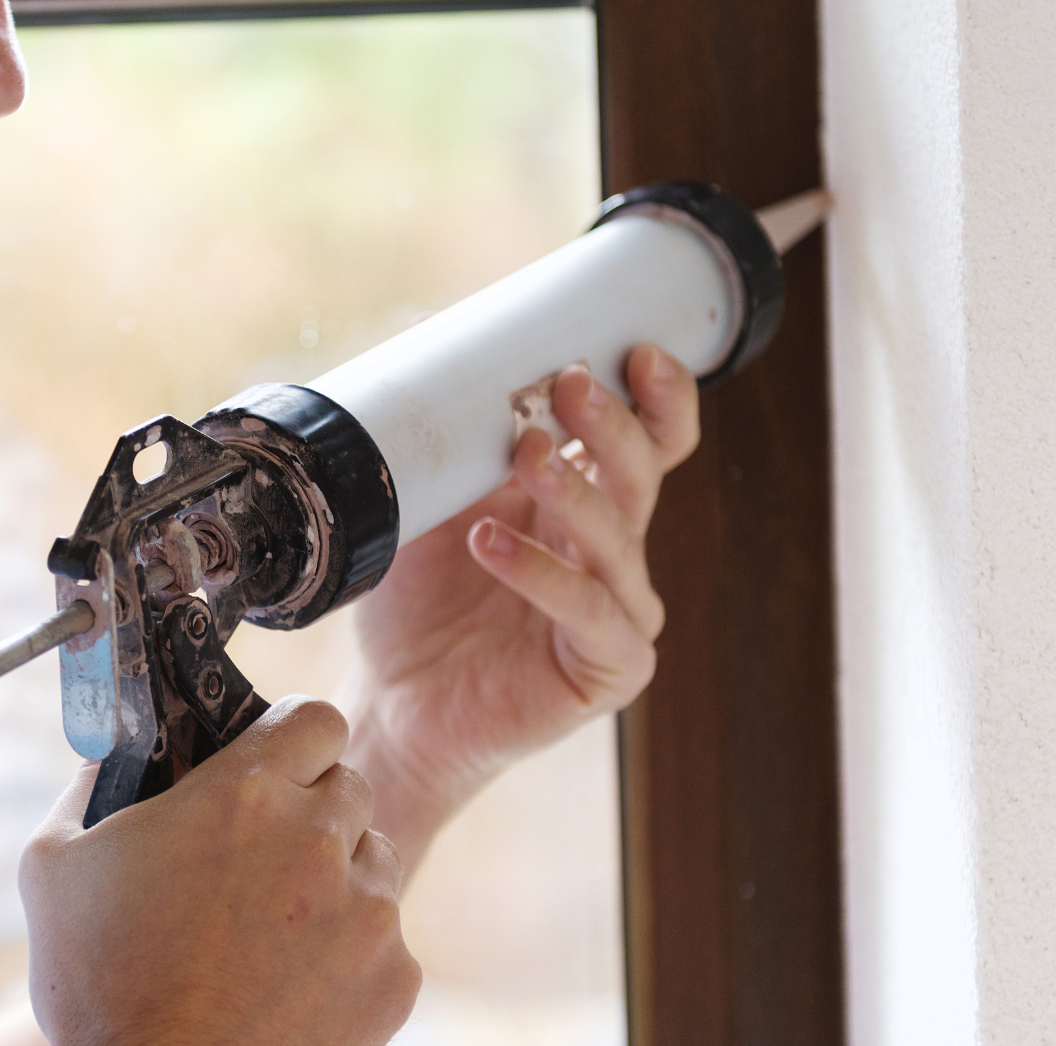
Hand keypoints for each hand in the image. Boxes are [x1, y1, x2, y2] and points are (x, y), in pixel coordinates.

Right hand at [21, 697, 420, 1045]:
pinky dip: (350, 956)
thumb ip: (87, 784)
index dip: (293, 739)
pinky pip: (387, 941)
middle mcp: (317, 841)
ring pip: (374, 861)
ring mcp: (367, 913)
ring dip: (336, 880)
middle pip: (348, 786)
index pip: (314, 718)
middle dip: (311, 811)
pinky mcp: (395, 980)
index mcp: (242, 796)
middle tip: (260, 858)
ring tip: (272, 932)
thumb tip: (108, 748)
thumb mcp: (55, 866)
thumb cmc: (98, 992)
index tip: (273, 766)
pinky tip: (291, 987)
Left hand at [341, 345, 700, 866]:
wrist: (395, 700)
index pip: (652, 442)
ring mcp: (618, 612)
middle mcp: (614, 554)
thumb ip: (450, 441)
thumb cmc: (417, 602)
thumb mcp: (428, 506)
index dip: (660, 398)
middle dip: (612, 424)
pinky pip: (587, 610)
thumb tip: (429, 337)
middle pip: (642, 476)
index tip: (639, 350)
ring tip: (527, 452)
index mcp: (587, 505)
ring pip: (619, 537)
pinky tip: (492, 542)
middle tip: (572, 383)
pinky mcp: (609, 667)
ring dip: (575, 488)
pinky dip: (541, 570)